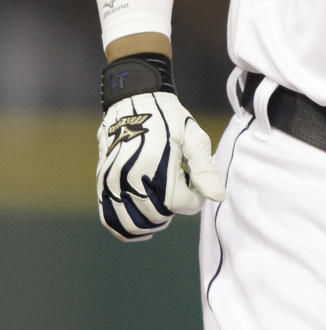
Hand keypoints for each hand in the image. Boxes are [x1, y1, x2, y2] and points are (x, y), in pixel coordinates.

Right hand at [97, 90, 225, 240]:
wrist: (134, 99)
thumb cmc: (169, 118)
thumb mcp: (194, 138)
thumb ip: (205, 170)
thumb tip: (218, 197)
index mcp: (156, 164)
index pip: (179, 203)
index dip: (194, 202)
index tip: (197, 188)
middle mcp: (131, 175)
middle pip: (157, 215)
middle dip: (175, 210)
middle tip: (182, 193)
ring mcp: (113, 181)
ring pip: (133, 224)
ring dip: (153, 223)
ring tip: (165, 208)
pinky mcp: (102, 183)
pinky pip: (110, 219)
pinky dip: (127, 230)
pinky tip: (145, 229)